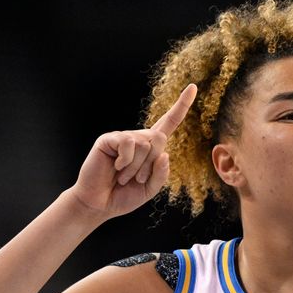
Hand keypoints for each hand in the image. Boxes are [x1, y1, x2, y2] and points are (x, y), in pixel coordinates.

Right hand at [68, 83, 196, 219]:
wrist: (99, 204)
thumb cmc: (123, 196)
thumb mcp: (150, 189)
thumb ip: (161, 174)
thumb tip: (164, 154)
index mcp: (151, 148)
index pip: (169, 123)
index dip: (181, 106)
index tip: (193, 87)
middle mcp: (138, 138)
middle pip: (160, 137)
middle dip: (151, 163)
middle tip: (137, 179)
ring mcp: (123, 137)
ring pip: (144, 144)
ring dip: (136, 168)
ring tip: (123, 177)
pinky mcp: (108, 139)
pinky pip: (128, 143)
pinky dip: (125, 161)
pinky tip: (115, 167)